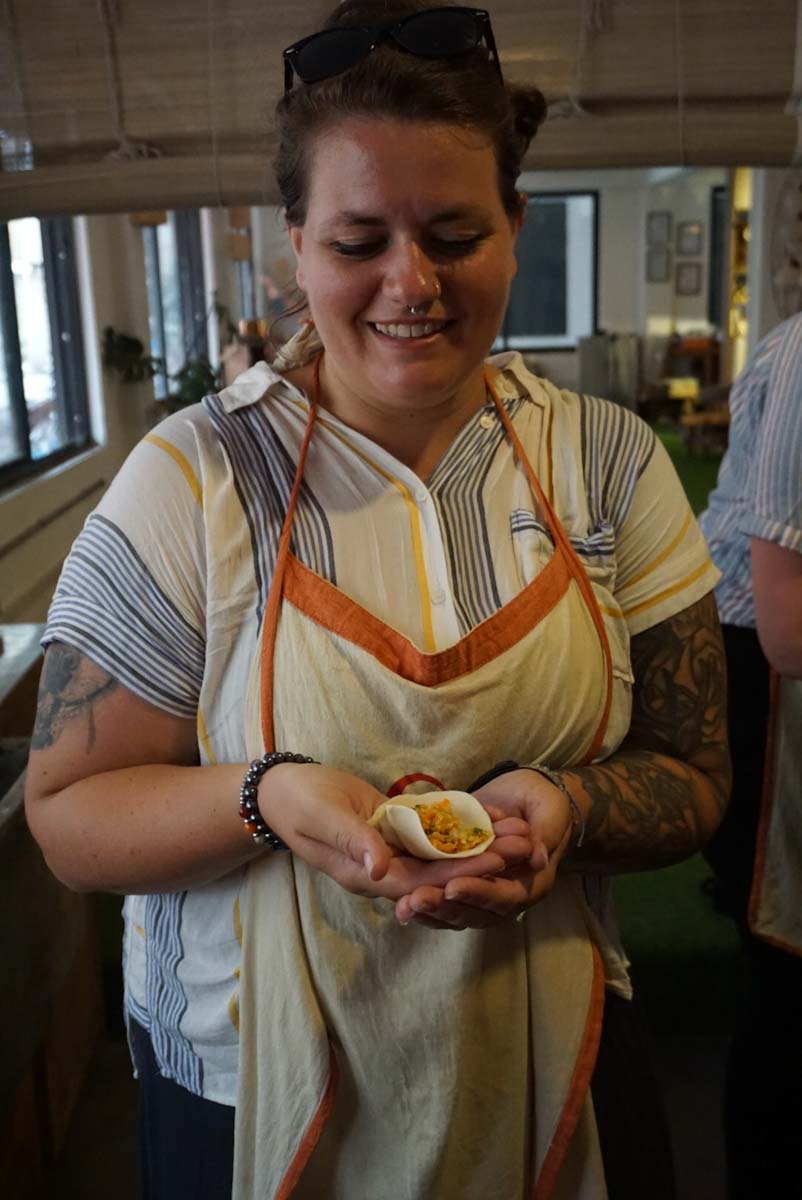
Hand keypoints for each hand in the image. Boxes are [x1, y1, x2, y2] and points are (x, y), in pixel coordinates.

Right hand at [259, 763, 532, 901]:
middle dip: (483, 860)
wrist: (281, 790)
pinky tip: (491, 814)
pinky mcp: (394, 829)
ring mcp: (391, 850)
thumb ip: (353, 843)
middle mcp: (385, 868)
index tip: (496, 864)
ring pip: (443, 852)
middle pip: (442, 870)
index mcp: (367, 876)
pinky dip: (461, 824)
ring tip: (519, 830)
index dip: (460, 874)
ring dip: (480, 843)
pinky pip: (433, 831)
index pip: (423, 882)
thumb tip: (381, 870)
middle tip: (524, 846)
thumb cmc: (298, 803)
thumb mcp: (323, 819)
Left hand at [394, 770, 575, 929]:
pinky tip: (400, 903)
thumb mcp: (550, 811)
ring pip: (456, 912)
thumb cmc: (544, 801)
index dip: (479, 893)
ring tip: (403, 906)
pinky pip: (444, 900)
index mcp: (531, 883)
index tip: (453, 885)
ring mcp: (483, 891)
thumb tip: (537, 858)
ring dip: (430, 911)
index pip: (504, 896)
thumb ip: (544, 833)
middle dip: (445, 907)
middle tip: (416, 900)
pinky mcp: (464, 882)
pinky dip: (424, 904)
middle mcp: (506, 894)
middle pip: (475, 912)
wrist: (528, 794)